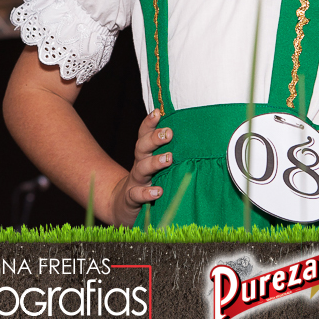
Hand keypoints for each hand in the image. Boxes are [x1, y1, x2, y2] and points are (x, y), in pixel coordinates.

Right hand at [107, 110, 173, 225]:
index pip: (144, 135)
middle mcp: (139, 165)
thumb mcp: (155, 166)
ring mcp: (135, 182)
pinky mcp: (132, 199)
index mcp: (145, 155)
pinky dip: (146, 193)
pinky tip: (158, 191)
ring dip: (154, 162)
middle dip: (154, 139)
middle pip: (142, 147)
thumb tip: (195, 138)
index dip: (149, 123)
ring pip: (141, 168)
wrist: (123, 206)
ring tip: (168, 159)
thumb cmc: (147, 182)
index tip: (158, 112)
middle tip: (168, 133)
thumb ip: (169, 152)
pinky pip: (137, 195)